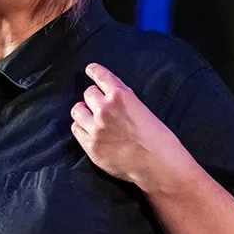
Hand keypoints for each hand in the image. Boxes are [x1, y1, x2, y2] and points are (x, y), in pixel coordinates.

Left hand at [69, 64, 188, 187]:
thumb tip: (110, 98)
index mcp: (121, 95)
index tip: (90, 69)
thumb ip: (124, 101)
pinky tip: (89, 131)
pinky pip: (76, 130)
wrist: (157, 164)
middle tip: (99, 106)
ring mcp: (95, 128)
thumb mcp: (143, 109)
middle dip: (93, 98)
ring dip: (84, 112)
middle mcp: (105, 109)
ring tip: (91, 118)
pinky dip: (81, 128)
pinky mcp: (91, 146)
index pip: (101, 76)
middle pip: (88, 93)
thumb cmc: (157, 138)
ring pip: (77, 110)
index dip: (94, 71)